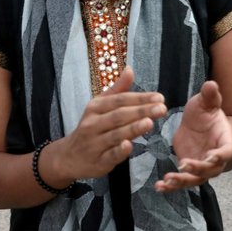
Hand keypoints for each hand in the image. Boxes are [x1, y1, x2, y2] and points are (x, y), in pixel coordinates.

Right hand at [45, 68, 166, 182]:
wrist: (70, 156)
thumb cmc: (91, 128)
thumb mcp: (100, 106)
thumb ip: (117, 90)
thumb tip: (130, 69)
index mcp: (95, 108)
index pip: (120, 100)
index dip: (140, 98)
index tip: (159, 97)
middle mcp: (93, 124)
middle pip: (119, 115)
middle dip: (141, 111)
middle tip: (161, 108)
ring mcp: (95, 143)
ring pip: (115, 134)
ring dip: (132, 128)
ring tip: (149, 122)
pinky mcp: (98, 161)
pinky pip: (110, 155)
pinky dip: (119, 151)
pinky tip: (129, 145)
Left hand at [157, 81, 231, 191]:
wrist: (198, 123)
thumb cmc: (206, 112)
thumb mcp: (206, 102)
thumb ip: (210, 96)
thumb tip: (211, 84)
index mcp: (225, 142)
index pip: (227, 152)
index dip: (220, 155)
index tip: (210, 157)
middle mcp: (216, 159)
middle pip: (210, 170)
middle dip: (197, 170)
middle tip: (183, 165)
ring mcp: (202, 167)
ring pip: (195, 180)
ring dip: (181, 182)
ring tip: (167, 180)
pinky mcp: (188, 171)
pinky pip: (181, 181)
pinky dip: (170, 186)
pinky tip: (158, 187)